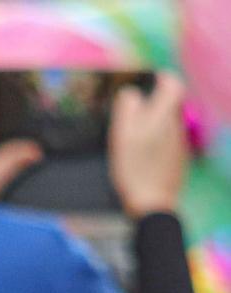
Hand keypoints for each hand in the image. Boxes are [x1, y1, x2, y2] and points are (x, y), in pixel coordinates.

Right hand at [109, 72, 187, 218]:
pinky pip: (167, 143)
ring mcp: (179, 143)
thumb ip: (127, 106)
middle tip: (131, 116)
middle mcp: (177, 124)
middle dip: (152, 104)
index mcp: (165, 113)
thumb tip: (130, 92)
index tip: (147, 84)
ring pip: (168, 123)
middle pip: (169, 103)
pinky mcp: (177, 160)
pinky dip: (155, 144)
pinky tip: (141, 159)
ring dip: (152, 126)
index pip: (172, 82)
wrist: (152, 205)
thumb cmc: (135, 168)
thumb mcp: (123, 133)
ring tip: (133, 141)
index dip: (160, 79)